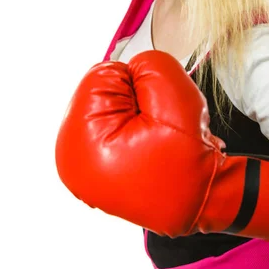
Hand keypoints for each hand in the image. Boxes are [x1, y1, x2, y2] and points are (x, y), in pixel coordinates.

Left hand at [55, 50, 268, 239]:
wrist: (201, 203)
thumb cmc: (187, 162)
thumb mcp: (176, 97)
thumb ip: (150, 65)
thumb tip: (132, 67)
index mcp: (79, 140)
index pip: (103, 75)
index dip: (137, 86)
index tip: (153, 117)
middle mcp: (67, 156)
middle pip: (99, 90)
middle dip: (131, 100)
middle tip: (153, 132)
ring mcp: (74, 164)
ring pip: (105, 104)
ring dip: (130, 114)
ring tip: (149, 142)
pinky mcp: (86, 167)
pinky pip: (107, 122)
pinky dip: (127, 128)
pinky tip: (141, 148)